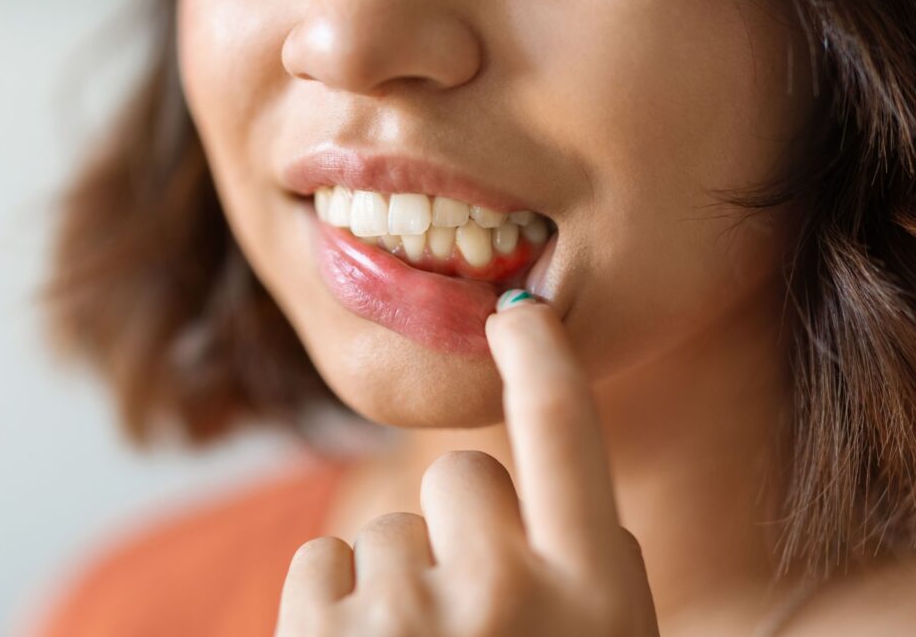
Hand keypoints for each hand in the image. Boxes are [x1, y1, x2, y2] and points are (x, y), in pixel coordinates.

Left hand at [274, 294, 659, 635]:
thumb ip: (593, 566)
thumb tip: (552, 479)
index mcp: (591, 599)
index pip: (563, 425)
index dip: (540, 352)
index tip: (518, 310)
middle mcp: (502, 598)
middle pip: (463, 477)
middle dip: (463, 525)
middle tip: (475, 616)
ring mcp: (402, 620)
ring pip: (388, 527)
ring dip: (401, 578)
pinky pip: (322, 559)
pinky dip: (337, 604)